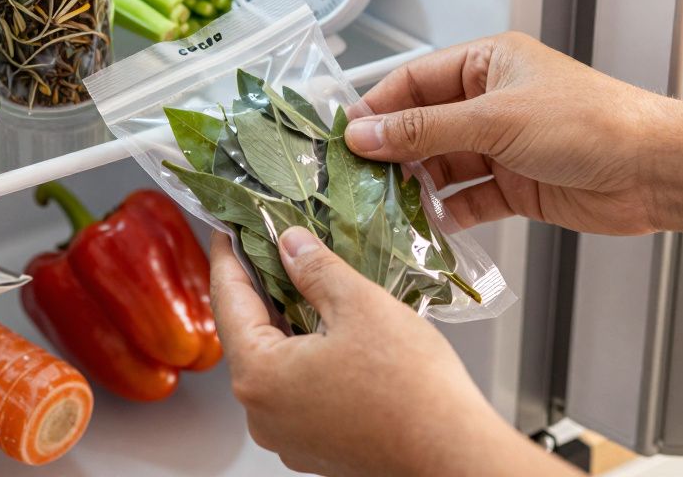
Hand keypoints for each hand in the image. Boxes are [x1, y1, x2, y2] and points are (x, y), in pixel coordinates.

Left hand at [211, 227, 579, 476]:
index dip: (229, 257)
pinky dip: (306, 356)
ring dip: (288, 322)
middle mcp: (262, 413)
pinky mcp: (315, 445)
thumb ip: (314, 268)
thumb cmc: (411, 386)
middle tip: (275, 246)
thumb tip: (289, 244)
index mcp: (259, 376)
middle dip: (263, 288)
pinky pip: (297, 389)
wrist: (453, 453)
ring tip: (308, 282)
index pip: (229, 301)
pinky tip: (331, 331)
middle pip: (249, 334)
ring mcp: (287, 435)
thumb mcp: (359, 304)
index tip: (230, 229)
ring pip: (276, 363)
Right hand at [346, 32, 678, 234]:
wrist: (655, 171)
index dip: (376, 108)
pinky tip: (427, 225)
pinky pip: (467, 197)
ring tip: (385, 207)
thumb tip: (365, 133)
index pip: (413, 82)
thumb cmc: (590, 123)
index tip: (344, 139)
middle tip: (355, 180)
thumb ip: (424, 130)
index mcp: (487, 63)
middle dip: (392, 152)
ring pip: (441, 165)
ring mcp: (503, 146)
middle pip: (422, 126)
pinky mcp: (516, 186)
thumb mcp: (495, 119)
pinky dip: (447, 212)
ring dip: (417, 186)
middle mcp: (492, 102)